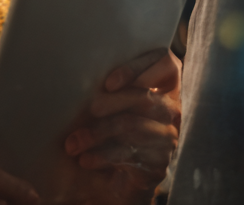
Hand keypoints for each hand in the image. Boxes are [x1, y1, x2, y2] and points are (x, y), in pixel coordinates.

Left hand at [62, 50, 180, 204]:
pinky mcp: (159, 163)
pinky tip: (85, 160)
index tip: (109, 82)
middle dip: (113, 102)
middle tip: (90, 110)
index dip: (138, 68)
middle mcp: (171, 110)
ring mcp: (168, 137)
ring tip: (72, 143)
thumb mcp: (107, 105)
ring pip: (133, 125)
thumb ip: (106, 88)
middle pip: (146, 97)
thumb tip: (78, 73)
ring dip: (97, 133)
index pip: (165, 63)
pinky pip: (130, 153)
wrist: (113, 180)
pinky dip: (102, 156)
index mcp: (163, 86)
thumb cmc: (106, 131)